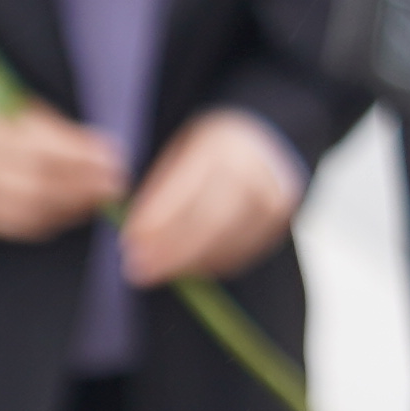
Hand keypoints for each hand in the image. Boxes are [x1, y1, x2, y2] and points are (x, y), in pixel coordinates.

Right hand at [0, 92, 125, 240]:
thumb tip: (103, 157)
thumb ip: (58, 130)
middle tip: (114, 185)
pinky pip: (14, 225)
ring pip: (28, 207)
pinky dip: (48, 221)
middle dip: (82, 185)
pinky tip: (72, 212)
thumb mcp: (23, 105)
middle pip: (36, 181)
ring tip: (98, 199)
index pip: (40, 146)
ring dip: (71, 207)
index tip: (113, 160)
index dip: (80, 156)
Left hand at [118, 109, 302, 287]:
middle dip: (171, 251)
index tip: (129, 242)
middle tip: (139, 269)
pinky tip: (188, 264)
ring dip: (188, 262)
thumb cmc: (214, 150)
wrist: (270, 140)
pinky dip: (210, 264)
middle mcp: (253, 169)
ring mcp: (273, 196)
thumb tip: (138, 236)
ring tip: (158, 269)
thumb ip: (161, 191)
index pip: (186, 190)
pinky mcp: (280, 222)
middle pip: (210, 222)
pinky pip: (242, 253)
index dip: (156, 221)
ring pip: (226, 243)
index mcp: (221, 144)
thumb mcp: (184, 152)